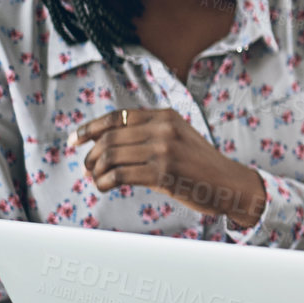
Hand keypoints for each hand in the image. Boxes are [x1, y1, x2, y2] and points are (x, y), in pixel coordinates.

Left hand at [69, 108, 264, 227]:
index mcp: (165, 116)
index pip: (117, 117)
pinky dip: (104, 182)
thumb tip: (107, 140)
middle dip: (91, 154)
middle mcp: (163, 129)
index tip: (74, 140)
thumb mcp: (179, 136)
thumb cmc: (201, 165)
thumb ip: (150, 132)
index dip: (90, 128)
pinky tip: (104, 186)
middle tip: (86, 167)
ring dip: (96, 170)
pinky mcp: (162, 173)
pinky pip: (119, 175)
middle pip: (110, 137)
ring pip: (111, 156)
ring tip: (96, 178)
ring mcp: (163, 150)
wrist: (229, 184)